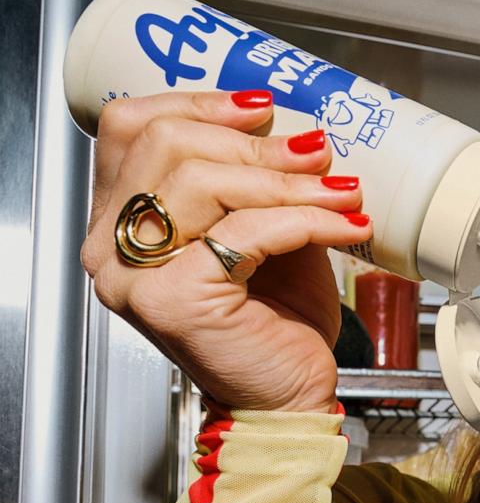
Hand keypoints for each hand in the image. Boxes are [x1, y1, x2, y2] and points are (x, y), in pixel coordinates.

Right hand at [81, 90, 372, 413]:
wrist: (288, 396)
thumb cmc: (276, 324)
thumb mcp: (265, 233)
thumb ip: (258, 183)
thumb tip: (296, 132)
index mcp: (120, 221)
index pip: (132, 128)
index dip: (198, 105)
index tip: (262, 110)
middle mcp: (111, 247)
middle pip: (168, 146)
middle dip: (255, 146)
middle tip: (318, 154)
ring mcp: (134, 276)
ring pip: (204, 183)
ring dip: (288, 182)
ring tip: (341, 192)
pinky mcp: (175, 299)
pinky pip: (244, 233)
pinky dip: (305, 221)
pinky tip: (344, 225)